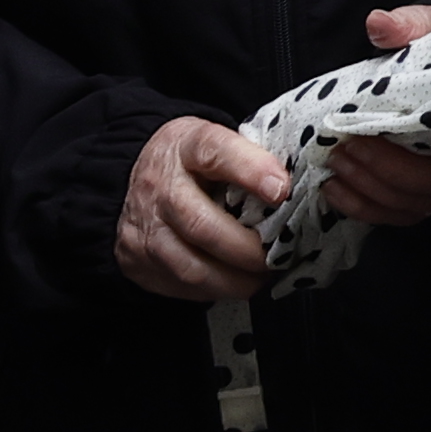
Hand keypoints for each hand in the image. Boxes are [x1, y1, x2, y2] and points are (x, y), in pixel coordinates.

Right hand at [113, 116, 288, 302]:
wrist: (134, 179)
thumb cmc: (189, 162)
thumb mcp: (217, 141)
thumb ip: (250, 158)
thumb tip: (296, 184)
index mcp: (186, 146)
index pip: (216, 152)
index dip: (251, 170)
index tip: (282, 190)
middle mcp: (160, 187)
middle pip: (203, 225)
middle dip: (248, 249)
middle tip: (278, 256)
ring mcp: (145, 228)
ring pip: (191, 267)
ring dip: (234, 280)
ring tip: (261, 277)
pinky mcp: (138, 261)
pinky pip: (179, 286)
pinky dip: (214, 290)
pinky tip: (234, 283)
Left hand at [320, 1, 430, 224]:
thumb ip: (415, 24)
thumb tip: (378, 24)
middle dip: (392, 172)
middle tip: (351, 145)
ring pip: (413, 205)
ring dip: (371, 190)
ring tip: (337, 160)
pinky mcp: (419, 190)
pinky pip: (394, 212)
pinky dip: (363, 205)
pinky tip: (335, 188)